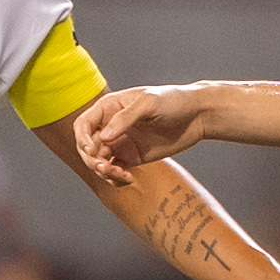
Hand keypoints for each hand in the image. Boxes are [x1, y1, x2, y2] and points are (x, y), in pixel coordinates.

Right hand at [76, 86, 209, 183]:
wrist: (197, 115)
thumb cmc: (173, 100)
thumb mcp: (149, 103)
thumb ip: (125, 118)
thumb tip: (103, 137)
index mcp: (109, 108)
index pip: (83, 125)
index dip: (82, 139)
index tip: (94, 150)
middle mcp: (111, 126)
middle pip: (87, 147)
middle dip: (92, 160)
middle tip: (106, 168)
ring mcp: (120, 143)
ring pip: (98, 162)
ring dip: (103, 172)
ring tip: (121, 175)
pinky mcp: (132, 158)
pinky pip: (114, 172)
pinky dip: (115, 179)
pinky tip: (128, 178)